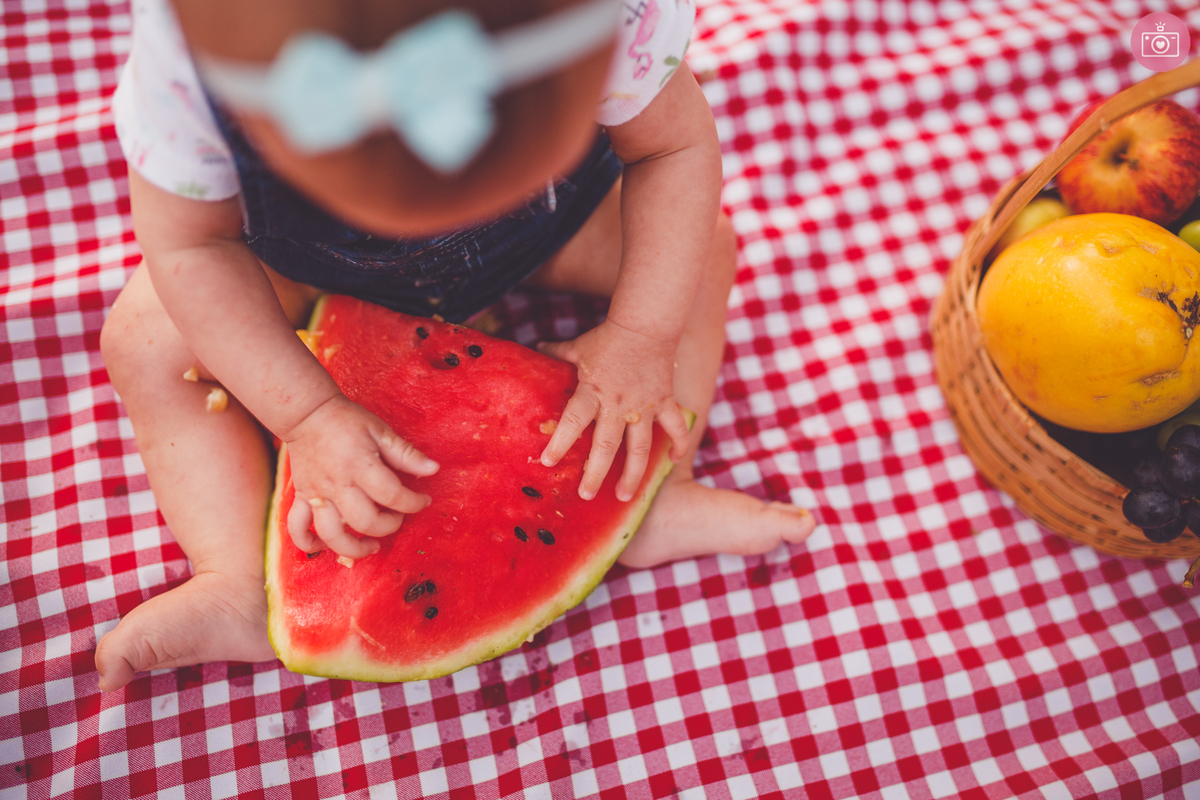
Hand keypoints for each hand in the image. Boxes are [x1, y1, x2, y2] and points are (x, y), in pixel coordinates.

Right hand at [283, 394, 438, 557]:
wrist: (306, 414)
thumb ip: (406, 454)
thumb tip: (433, 469)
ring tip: (371, 545)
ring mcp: (316, 494)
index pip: (392, 495)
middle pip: (365, 522)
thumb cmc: (346, 421)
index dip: (414, 503)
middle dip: (388, 526)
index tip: (422, 500)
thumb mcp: (380, 431)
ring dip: (354, 548)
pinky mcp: (301, 497)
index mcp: (360, 466)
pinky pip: (298, 528)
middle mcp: (337, 485)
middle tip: (397, 517)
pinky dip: (310, 544)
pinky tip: (326, 547)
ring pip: (332, 535)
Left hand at [539, 320, 690, 501]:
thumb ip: (558, 353)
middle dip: (595, 474)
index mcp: (592, 392)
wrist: (646, 324)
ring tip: (624, 496)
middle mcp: (617, 405)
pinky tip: (674, 462)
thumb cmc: (608, 337)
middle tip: (587, 495)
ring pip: (640, 449)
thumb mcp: (578, 347)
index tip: (547, 461)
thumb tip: (536, 346)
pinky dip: (678, 445)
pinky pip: (676, 428)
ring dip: (633, 475)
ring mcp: (644, 407)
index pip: (572, 421)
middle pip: (605, 447)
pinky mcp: (665, 402)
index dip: (559, 442)